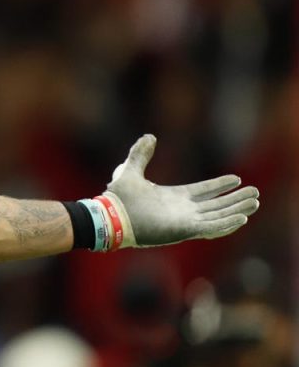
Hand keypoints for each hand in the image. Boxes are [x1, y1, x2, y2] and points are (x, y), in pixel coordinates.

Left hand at [104, 135, 258, 246]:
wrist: (110, 217)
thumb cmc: (118, 199)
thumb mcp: (130, 171)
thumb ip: (140, 154)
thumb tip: (149, 136)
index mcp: (174, 197)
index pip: (204, 191)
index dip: (220, 185)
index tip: (236, 178)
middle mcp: (183, 210)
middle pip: (216, 204)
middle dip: (235, 199)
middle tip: (255, 193)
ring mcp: (184, 221)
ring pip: (218, 215)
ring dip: (237, 209)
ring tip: (254, 202)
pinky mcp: (183, 230)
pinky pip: (211, 228)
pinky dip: (226, 224)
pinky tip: (241, 218)